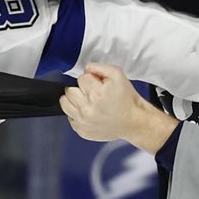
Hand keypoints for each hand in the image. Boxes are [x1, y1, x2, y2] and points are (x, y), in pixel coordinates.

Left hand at [60, 63, 177, 151]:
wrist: (134, 122)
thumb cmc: (127, 100)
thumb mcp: (117, 74)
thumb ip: (98, 67)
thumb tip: (86, 69)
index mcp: (95, 93)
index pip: (80, 78)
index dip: (90, 79)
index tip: (98, 85)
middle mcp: (87, 109)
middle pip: (69, 90)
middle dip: (80, 89)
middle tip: (92, 93)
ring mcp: (83, 121)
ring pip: (64, 104)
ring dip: (74, 100)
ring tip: (87, 102)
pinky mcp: (81, 131)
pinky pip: (69, 117)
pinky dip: (77, 114)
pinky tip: (89, 113)